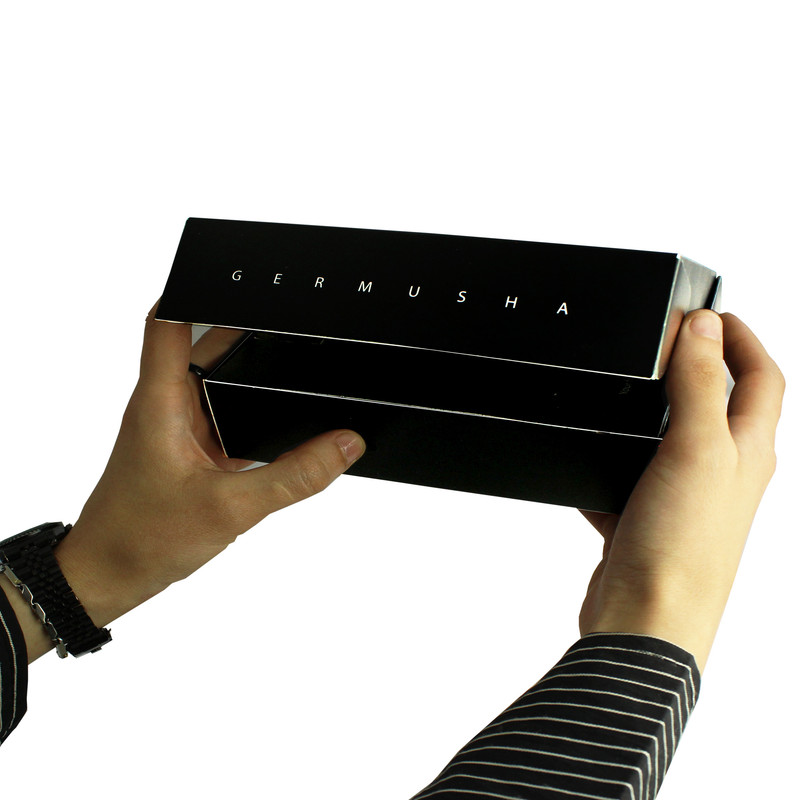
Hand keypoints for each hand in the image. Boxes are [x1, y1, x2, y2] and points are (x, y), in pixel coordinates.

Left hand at [34, 300, 364, 659]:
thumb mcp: (231, 508)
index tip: (242, 281)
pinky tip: (277, 424)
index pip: (170, 322)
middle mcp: (166, 405)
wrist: (109, 577)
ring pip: (215, 382)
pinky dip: (249, 413)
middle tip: (287, 327)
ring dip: (247, 376)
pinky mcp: (187, 450)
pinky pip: (223, 416)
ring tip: (290, 369)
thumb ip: (294, 477)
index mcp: (161, 401)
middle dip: (243, 332)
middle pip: (203, 345)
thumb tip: (345, 445)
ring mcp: (176, 428)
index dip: (199, 292)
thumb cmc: (141, 540)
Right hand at [579, 310, 783, 673]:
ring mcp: (685, 498)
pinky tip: (587, 458)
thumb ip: (700, 385)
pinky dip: (611, 462)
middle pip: (722, 406)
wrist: (644, 621)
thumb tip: (704, 328)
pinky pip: (628, 478)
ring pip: (672, 440)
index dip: (744, 340)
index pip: (762, 379)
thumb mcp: (695, 449)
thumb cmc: (682, 550)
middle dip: (702, 367)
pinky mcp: (646, 519)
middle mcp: (723, 474)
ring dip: (655, 410)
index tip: (713, 313)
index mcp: (747, 452)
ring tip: (627, 389)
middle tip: (670, 340)